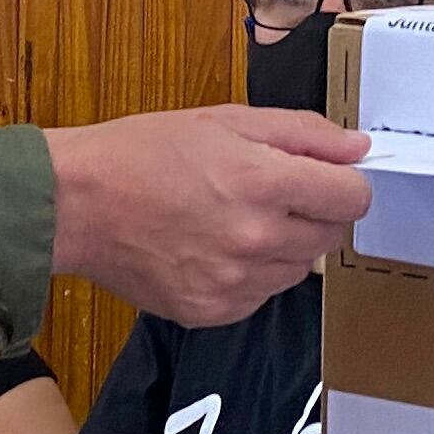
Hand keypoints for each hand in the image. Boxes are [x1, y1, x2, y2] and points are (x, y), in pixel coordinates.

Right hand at [44, 107, 368, 326]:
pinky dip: (250, 274)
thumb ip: (302, 133)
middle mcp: (255, 239)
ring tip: (234, 219)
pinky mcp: (212, 312)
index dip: (344, 183)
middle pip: (332, 236)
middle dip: (313, 211)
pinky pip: (261, 296)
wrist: (76, 205)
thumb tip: (357, 149)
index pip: (353, 198)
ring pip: (299, 269)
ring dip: (283, 245)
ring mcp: (234, 283)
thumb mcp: (225, 120)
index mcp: (263, 182)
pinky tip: (214, 247)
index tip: (325, 178)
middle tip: (269, 192)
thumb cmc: (142, 154)